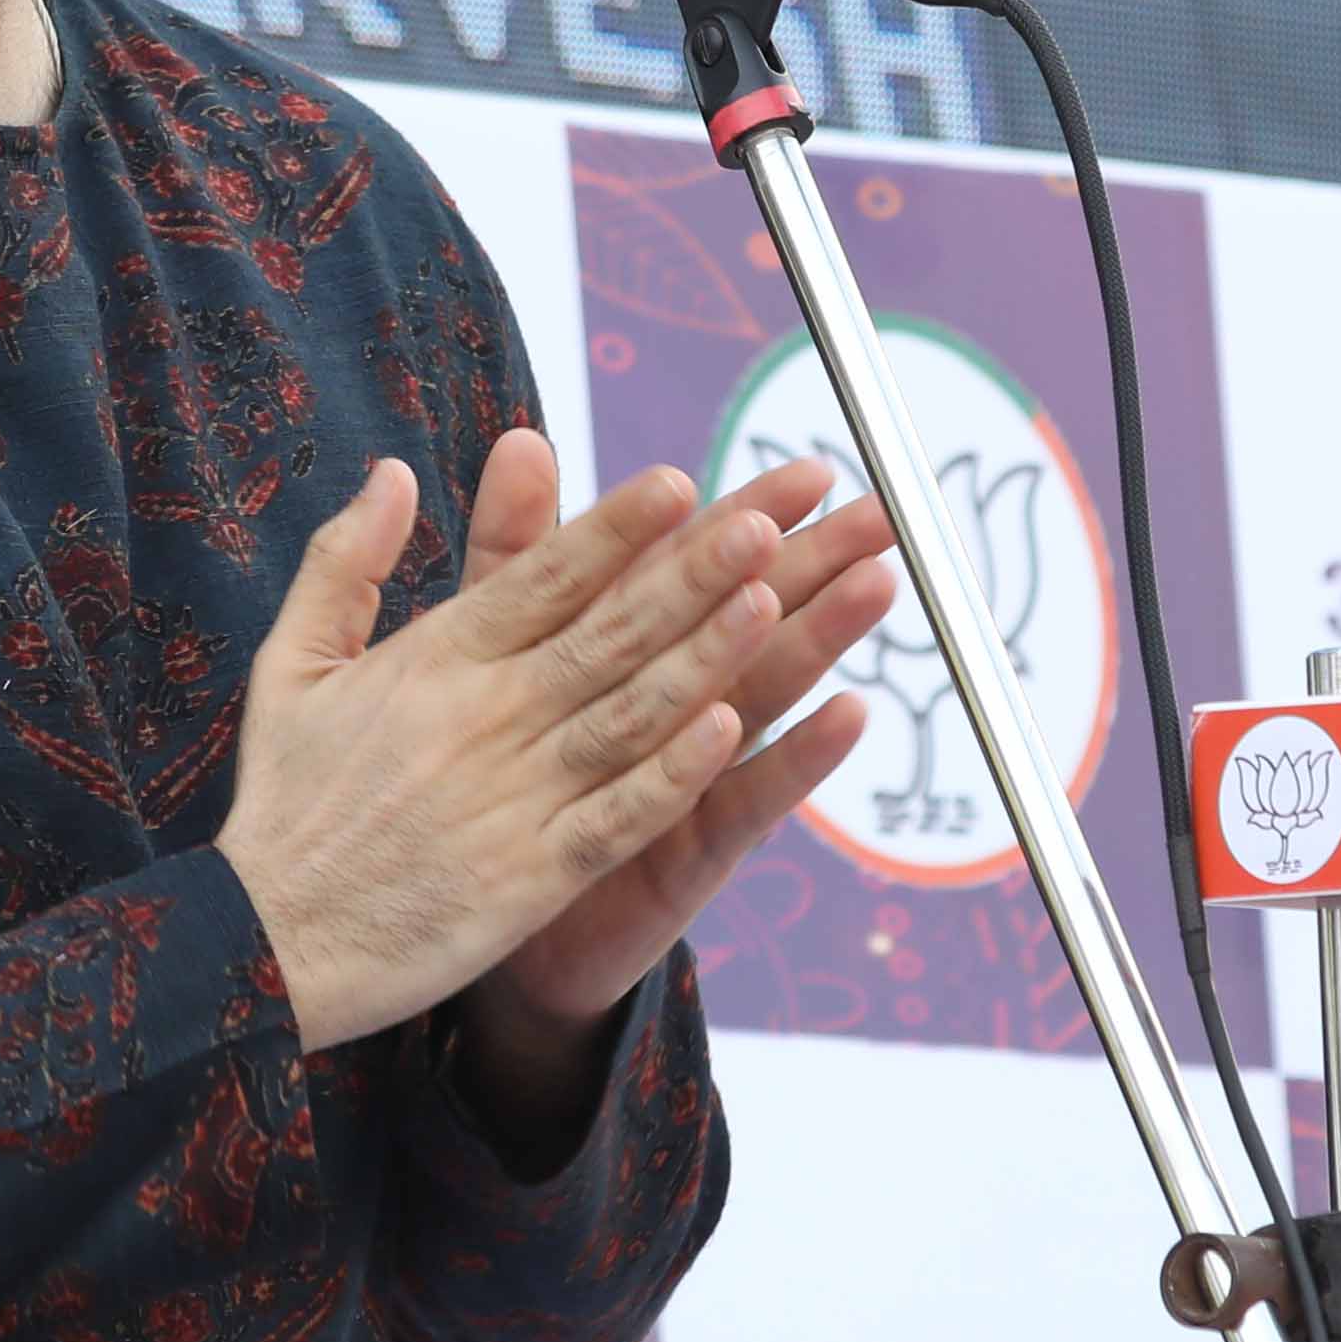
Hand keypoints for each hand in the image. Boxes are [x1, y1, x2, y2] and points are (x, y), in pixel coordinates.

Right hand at [219, 429, 832, 1051]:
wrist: (262, 941)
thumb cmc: (284, 800)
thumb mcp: (289, 661)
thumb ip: (346, 561)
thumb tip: (393, 470)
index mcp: (434, 660)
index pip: (541, 577)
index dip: (615, 528)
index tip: (680, 481)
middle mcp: (483, 717)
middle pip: (606, 632)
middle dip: (689, 573)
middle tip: (763, 518)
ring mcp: (512, 798)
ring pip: (628, 713)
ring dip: (704, 655)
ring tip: (772, 598)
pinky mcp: (531, 877)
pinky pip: (617, 814)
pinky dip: (673, 772)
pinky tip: (733, 731)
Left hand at [448, 462, 894, 1116]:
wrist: (457, 902)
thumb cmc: (485, 764)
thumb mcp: (483, 643)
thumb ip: (514, 550)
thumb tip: (524, 439)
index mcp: (628, 646)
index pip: (696, 566)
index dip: (749, 516)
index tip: (807, 469)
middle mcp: (673, 703)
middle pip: (751, 618)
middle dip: (817, 564)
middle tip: (883, 513)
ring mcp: (689, 774)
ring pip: (762, 694)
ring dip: (821, 639)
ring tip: (875, 585)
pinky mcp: (688, 847)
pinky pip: (747, 799)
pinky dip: (795, 758)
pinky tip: (848, 714)